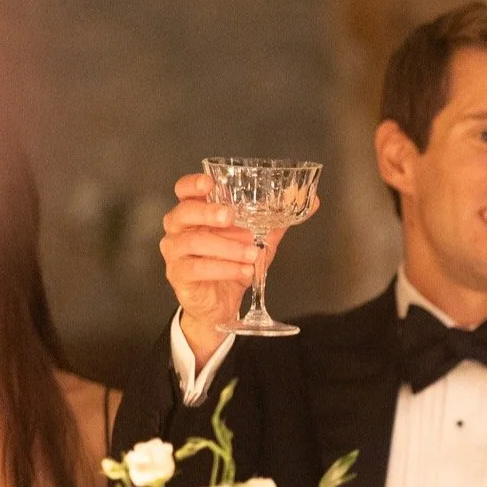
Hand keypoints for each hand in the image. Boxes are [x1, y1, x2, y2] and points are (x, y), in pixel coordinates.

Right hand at [158, 172, 281, 364]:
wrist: (220, 304)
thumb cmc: (233, 264)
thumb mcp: (259, 240)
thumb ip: (278, 221)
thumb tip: (311, 202)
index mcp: (195, 215)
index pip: (184, 192)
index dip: (192, 185)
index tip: (210, 182)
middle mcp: (179, 230)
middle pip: (183, 213)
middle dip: (207, 212)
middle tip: (231, 216)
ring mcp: (175, 253)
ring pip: (193, 242)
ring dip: (226, 246)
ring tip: (252, 253)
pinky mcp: (179, 276)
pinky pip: (196, 269)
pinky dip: (224, 268)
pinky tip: (244, 271)